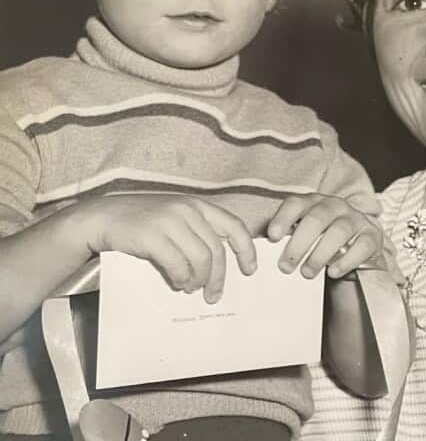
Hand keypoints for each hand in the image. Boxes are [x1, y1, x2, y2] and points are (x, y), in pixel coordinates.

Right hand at [81, 194, 256, 303]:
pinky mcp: (152, 235)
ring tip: (192, 289)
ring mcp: (170, 220)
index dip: (246, 249)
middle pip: (217, 249)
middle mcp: (188, 210)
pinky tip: (177, 283)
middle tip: (214, 295)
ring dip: (199, 280)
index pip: (234, 226)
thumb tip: (218, 263)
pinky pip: (177, 264)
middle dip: (219, 276)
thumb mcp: (174, 217)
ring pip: (201, 258)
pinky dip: (181, 278)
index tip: (250, 269)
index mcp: (198, 205)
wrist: (101, 217)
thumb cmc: (141, 222)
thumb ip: (196, 231)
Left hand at [266, 193, 383, 278]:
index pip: (296, 204)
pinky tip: (332, 272)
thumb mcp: (305, 234)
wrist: (360, 246)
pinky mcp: (372, 235)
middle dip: (299, 243)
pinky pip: (361, 246)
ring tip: (307, 273)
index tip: (272, 237)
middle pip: (316, 219)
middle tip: (285, 267)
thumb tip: (259, 253)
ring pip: (338, 232)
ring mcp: (356, 219)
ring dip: (320, 254)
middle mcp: (336, 206)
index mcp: (314, 203)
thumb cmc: (324, 241)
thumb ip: (287, 238)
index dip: (283, 218)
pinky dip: (345, 260)